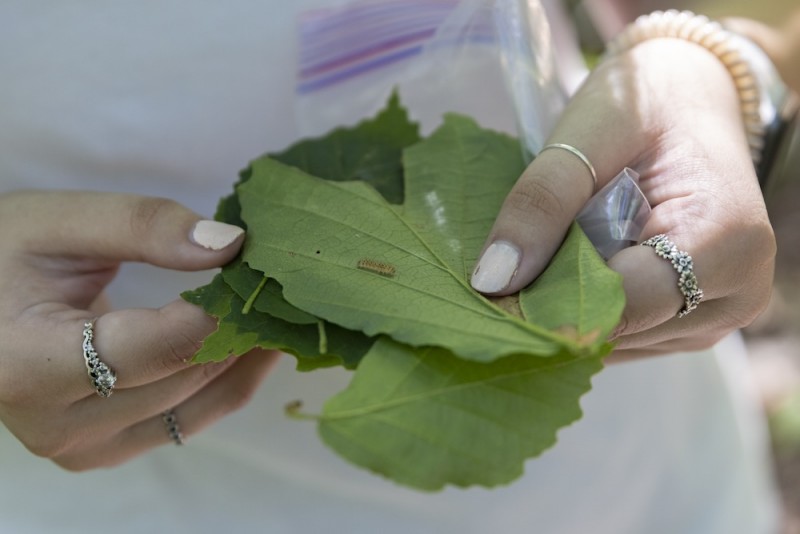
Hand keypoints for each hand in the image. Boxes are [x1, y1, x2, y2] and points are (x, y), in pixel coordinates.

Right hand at [0, 190, 279, 468]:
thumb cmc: (3, 257)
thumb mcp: (58, 222)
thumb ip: (141, 225)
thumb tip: (229, 244)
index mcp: (27, 365)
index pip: (153, 346)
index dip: (218, 309)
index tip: (262, 269)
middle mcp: (55, 424)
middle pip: (183, 375)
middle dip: (243, 325)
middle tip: (288, 280)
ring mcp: (84, 448)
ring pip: (200, 404)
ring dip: (248, 354)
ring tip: (284, 305)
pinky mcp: (108, 449)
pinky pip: (192, 419)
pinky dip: (232, 379)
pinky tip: (260, 339)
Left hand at [471, 39, 774, 358]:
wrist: (691, 101)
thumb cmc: (646, 103)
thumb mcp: (589, 130)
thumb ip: (542, 201)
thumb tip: (492, 281)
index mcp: (727, 243)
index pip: (622, 304)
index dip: (550, 302)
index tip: (488, 291)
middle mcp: (736, 294)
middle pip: (618, 328)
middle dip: (552, 306)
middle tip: (499, 274)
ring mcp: (716, 316)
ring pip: (615, 340)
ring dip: (565, 309)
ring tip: (537, 260)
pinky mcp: (692, 323)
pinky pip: (623, 336)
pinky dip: (582, 310)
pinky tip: (559, 274)